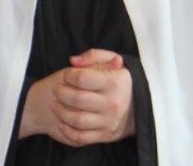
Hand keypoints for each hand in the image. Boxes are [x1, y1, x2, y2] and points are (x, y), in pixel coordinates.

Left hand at [18, 49, 133, 145]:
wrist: (138, 106)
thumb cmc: (117, 79)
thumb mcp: (110, 60)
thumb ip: (93, 55)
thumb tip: (73, 61)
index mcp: (115, 82)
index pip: (82, 78)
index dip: (69, 75)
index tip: (66, 74)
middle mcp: (113, 103)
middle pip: (77, 99)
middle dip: (61, 93)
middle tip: (56, 89)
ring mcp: (110, 121)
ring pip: (77, 120)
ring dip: (61, 112)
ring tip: (54, 105)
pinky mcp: (106, 135)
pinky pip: (82, 137)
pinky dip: (68, 132)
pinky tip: (61, 123)